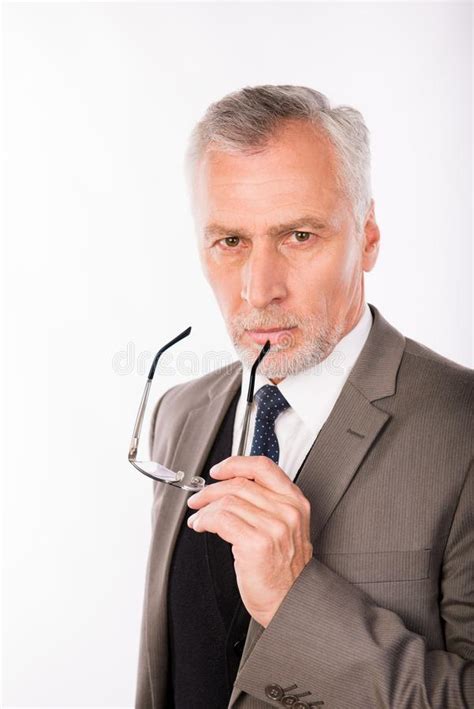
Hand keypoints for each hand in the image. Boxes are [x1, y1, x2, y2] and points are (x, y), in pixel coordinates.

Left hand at [187, 455, 312, 627]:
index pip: (263, 466)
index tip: (219, 470)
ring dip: (205, 508)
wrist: (291, 603)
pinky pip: (221, 519)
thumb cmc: (285, 571)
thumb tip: (232, 488)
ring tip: (198, 518)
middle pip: (240, 483)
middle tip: (198, 498)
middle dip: (211, 489)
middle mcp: (287, 511)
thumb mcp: (286, 528)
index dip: (236, 463)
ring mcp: (273, 526)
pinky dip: (205, 520)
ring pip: (227, 501)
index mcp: (295, 502)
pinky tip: (201, 526)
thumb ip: (267, 504)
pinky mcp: (256, 543)